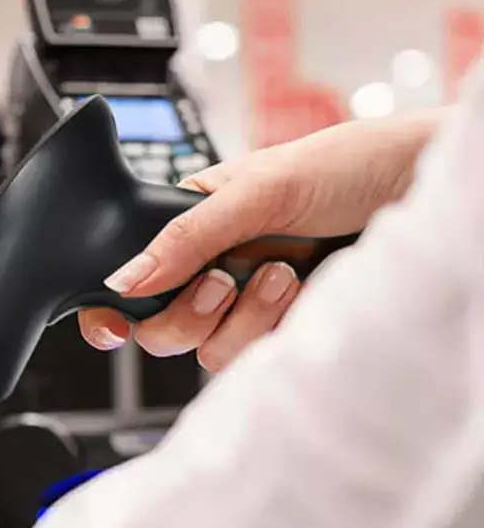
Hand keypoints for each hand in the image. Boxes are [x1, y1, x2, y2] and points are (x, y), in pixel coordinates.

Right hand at [79, 109, 444, 370]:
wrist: (417, 189)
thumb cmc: (345, 168)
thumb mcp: (255, 190)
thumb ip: (184, 237)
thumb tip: (122, 279)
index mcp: (186, 226)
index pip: (126, 278)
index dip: (110, 309)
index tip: (115, 327)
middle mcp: (208, 268)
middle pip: (157, 328)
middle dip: (189, 312)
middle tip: (223, 280)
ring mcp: (242, 304)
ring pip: (203, 349)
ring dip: (244, 316)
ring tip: (282, 273)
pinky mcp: (278, 331)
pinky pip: (247, 359)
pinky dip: (271, 329)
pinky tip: (298, 292)